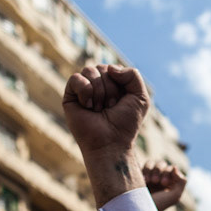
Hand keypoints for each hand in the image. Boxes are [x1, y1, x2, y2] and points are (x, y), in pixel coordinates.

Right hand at [64, 64, 149, 205]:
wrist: (111, 143)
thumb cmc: (126, 123)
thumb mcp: (140, 97)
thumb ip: (133, 74)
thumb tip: (109, 68)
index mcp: (113, 83)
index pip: (114, 68)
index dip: (120, 83)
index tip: (121, 102)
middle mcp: (97, 84)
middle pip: (102, 68)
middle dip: (110, 89)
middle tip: (110, 107)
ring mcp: (83, 90)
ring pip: (89, 70)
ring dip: (99, 92)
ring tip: (99, 109)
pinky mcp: (70, 97)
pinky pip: (76, 78)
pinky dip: (85, 91)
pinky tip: (88, 106)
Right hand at [144, 161, 186, 210]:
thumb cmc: (158, 205)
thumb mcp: (175, 196)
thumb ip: (181, 181)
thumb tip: (175, 167)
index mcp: (169, 184)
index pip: (172, 169)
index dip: (169, 173)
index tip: (164, 183)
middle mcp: (159, 180)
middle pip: (162, 165)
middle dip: (160, 171)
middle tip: (156, 181)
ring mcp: (148, 178)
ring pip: (152, 163)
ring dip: (151, 170)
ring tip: (148, 181)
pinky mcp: (138, 176)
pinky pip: (142, 165)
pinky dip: (144, 171)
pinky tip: (143, 180)